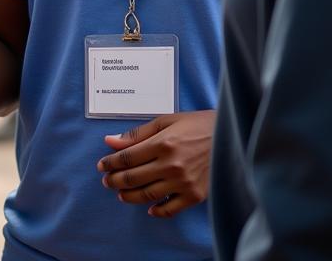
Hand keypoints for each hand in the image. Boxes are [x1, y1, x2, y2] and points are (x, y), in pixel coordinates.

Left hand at [97, 109, 214, 217]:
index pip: (128, 157)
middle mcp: (172, 164)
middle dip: (115, 180)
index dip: (111, 162)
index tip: (102, 165)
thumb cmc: (197, 125)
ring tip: (120, 193)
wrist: (229, 136)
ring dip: (129, 196)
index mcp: (163, 143)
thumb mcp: (166, 121)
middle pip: (133, 177)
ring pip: (147, 195)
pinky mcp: (195, 195)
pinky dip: (156, 211)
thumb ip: (138, 133)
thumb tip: (111, 141)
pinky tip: (148, 207)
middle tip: (106, 180)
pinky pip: (170, 209)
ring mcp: (183, 182)